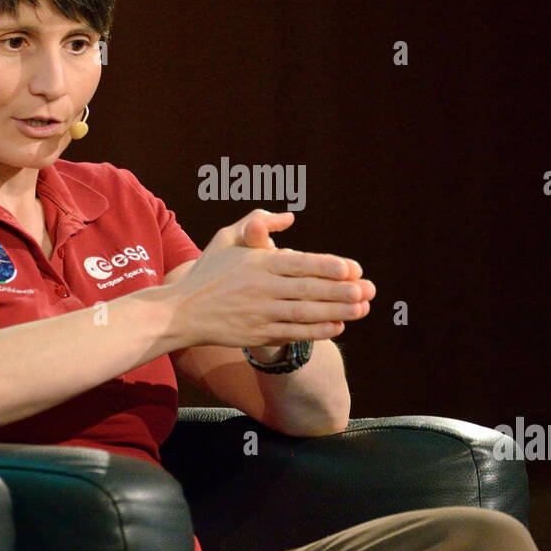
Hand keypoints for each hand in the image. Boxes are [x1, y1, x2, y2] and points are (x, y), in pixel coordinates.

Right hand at [171, 208, 374, 348]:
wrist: (182, 312)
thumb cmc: (208, 272)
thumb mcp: (226, 238)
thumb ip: (257, 222)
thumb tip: (289, 216)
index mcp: (257, 263)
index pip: (299, 263)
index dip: (327, 266)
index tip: (352, 268)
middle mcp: (261, 288)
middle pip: (308, 289)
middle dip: (341, 291)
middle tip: (368, 290)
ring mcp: (260, 314)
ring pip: (305, 313)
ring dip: (337, 312)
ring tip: (362, 309)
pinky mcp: (258, 334)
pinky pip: (293, 333)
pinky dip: (317, 331)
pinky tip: (337, 327)